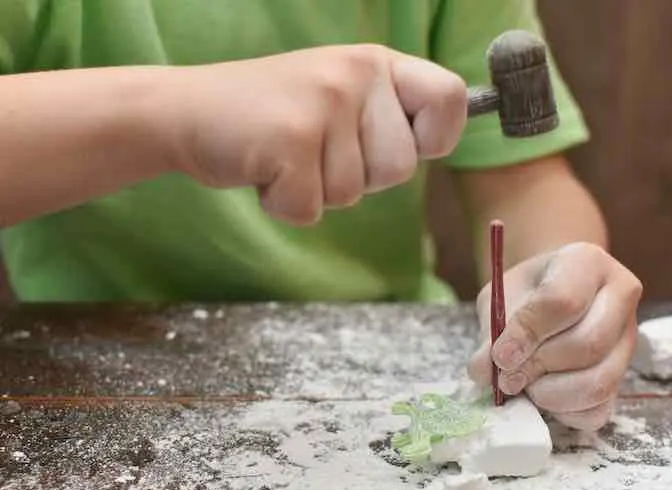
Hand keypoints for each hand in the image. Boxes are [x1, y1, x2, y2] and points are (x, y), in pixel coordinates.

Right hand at [155, 44, 466, 224]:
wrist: (185, 111)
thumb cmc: (271, 115)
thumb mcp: (338, 96)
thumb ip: (386, 115)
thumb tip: (442, 140)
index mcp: (375, 63)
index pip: (450, 99)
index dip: (437, 137)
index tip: (406, 144)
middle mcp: (356, 75)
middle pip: (401, 168)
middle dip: (359, 178)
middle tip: (314, 150)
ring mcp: (323, 104)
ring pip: (353, 193)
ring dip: (317, 190)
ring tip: (284, 155)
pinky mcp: (291, 140)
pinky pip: (311, 208)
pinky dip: (284, 204)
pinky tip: (263, 169)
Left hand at [467, 242, 642, 430]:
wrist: (548, 296)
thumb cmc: (525, 294)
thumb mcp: (501, 299)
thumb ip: (492, 332)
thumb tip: (484, 370)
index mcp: (587, 262)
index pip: (563, 301)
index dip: (527, 334)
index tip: (499, 356)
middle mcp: (620, 296)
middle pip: (588, 344)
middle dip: (539, 366)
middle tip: (508, 376)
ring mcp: (627, 339)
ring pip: (599, 381)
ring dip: (551, 394)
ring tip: (524, 385)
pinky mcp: (624, 377)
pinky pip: (599, 409)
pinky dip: (564, 412)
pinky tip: (542, 396)